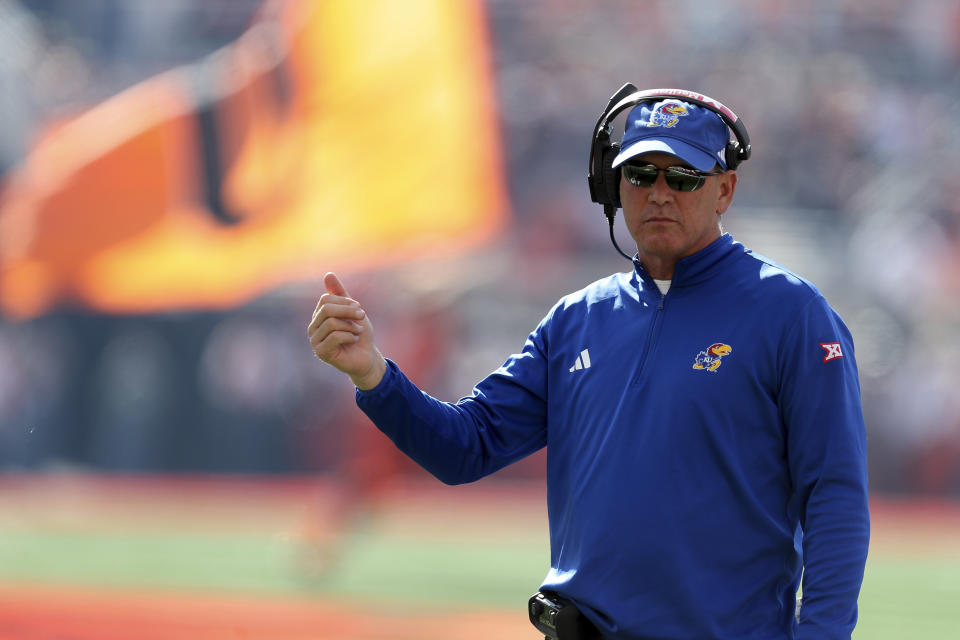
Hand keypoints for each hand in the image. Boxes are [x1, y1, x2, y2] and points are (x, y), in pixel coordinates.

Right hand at [308, 272, 385, 389]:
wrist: (366, 357)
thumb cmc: (358, 333)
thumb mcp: (352, 310)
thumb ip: (340, 294)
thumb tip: (328, 274)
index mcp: (318, 316)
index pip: (325, 299)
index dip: (345, 301)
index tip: (359, 308)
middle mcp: (313, 328)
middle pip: (327, 309)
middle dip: (348, 311)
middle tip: (362, 317)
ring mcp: (315, 341)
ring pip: (331, 323)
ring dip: (351, 326)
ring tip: (358, 331)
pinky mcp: (321, 353)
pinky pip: (335, 337)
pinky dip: (350, 336)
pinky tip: (354, 340)